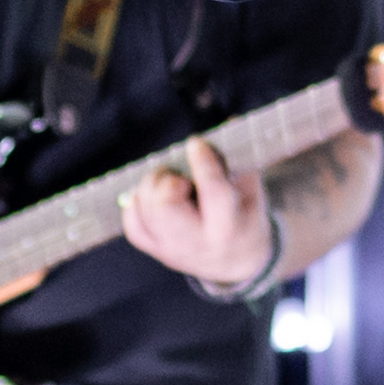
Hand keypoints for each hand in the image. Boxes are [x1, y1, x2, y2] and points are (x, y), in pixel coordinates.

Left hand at [120, 136, 278, 289]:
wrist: (237, 262)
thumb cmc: (244, 216)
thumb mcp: (250, 191)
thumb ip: (237, 160)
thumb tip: (229, 122)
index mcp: (229, 227)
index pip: (214, 192)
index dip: (204, 163)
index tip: (196, 143)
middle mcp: (198, 243)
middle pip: (166, 207)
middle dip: (167, 181)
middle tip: (178, 176)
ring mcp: (172, 251)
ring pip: (145, 213)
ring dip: (151, 187)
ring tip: (170, 183)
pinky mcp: (156, 251)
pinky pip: (133, 224)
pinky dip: (137, 203)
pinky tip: (153, 197)